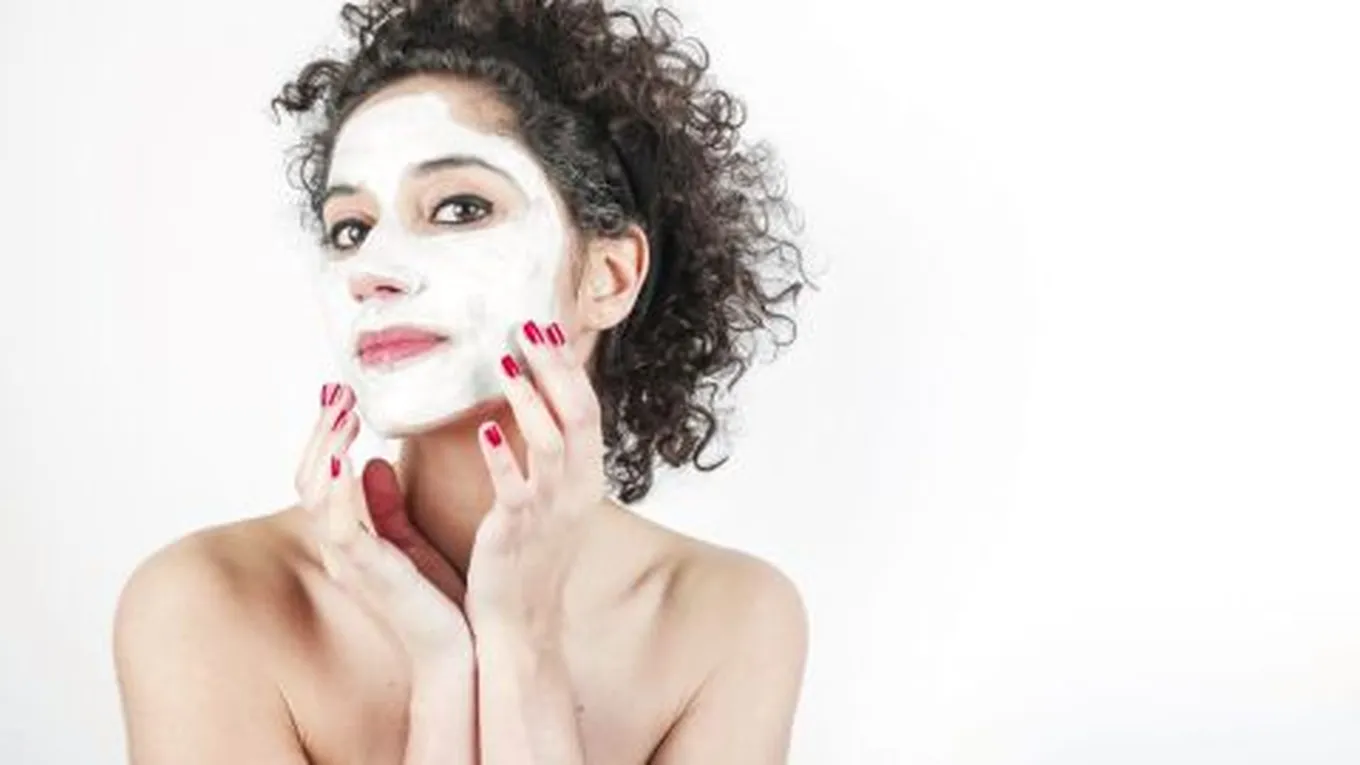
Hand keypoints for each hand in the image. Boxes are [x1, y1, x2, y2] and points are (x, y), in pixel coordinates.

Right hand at [297, 384, 471, 666]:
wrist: (458, 652)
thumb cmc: (437, 600)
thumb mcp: (411, 541)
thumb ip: (387, 504)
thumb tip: (373, 460)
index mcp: (350, 535)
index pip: (323, 474)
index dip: (326, 433)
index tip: (343, 393)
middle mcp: (341, 545)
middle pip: (310, 477)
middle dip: (322, 430)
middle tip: (340, 391)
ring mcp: (350, 560)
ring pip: (317, 495)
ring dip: (326, 447)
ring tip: (343, 410)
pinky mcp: (369, 573)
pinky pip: (339, 528)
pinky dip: (338, 491)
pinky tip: (347, 458)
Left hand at [465, 319, 607, 637]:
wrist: (522, 624)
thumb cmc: (529, 559)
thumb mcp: (550, 499)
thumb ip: (546, 454)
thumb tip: (529, 404)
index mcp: (586, 478)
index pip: (587, 410)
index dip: (568, 368)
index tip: (546, 329)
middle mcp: (577, 490)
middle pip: (579, 415)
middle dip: (556, 368)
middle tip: (530, 326)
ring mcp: (551, 511)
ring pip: (553, 443)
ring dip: (530, 400)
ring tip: (506, 365)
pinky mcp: (518, 532)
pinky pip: (516, 487)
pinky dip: (504, 456)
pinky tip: (485, 428)